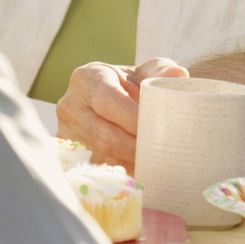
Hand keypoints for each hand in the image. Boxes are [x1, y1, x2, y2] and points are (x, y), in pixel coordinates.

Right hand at [55, 58, 188, 169]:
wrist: (116, 99)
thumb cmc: (134, 84)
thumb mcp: (149, 71)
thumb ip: (163, 71)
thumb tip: (178, 76)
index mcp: (87, 77)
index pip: (106, 100)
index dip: (131, 119)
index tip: (155, 129)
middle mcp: (70, 104)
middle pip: (102, 134)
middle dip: (134, 147)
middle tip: (159, 152)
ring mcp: (66, 132)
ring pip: (100, 156)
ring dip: (129, 163)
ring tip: (153, 162)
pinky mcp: (69, 155)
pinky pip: (96, 169)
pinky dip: (120, 172)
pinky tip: (138, 169)